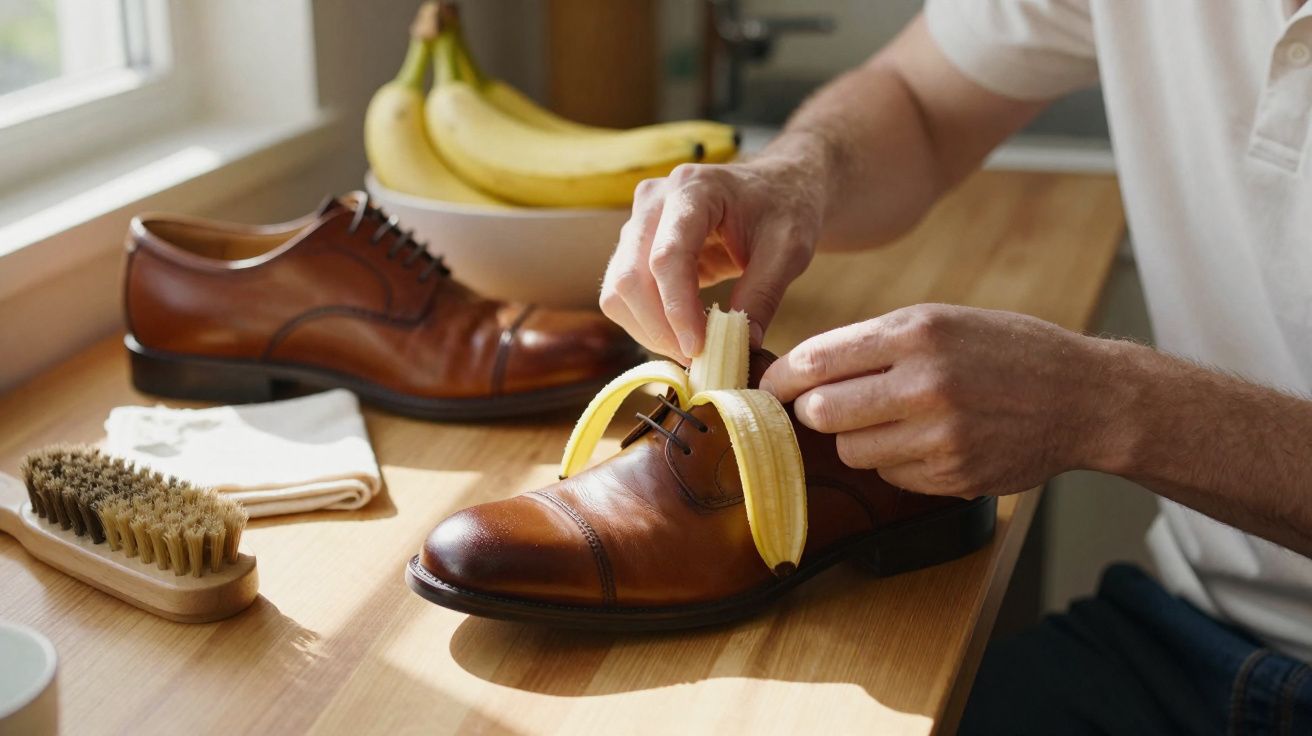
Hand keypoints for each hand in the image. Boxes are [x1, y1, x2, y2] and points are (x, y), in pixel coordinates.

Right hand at [600, 157, 823, 362]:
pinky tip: (680, 336)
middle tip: (697, 359)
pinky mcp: (636, 248)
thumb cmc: (786, 209)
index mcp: (693, 188)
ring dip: (649, 330)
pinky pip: (624, 296)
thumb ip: (764, 293)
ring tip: (691, 351)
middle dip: (659, 328)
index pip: (667, 256)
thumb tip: (742, 344)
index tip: (698, 349)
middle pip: (631, 276)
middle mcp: (653, 201)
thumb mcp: (789, 249)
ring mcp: (638, 223)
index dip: (677, 308)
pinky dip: (647, 324)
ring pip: (619, 291)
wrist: (776, 187)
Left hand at [761, 304, 1110, 496]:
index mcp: (917, 333)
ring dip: (856, 437)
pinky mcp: (952, 477)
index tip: (769, 386)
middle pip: (821, 412)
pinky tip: (925, 441)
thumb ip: (872, 342)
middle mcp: (925, 384)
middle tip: (825, 405)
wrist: (1084, 397)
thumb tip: (799, 369)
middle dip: (814, 411)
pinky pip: (888, 474)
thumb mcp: (940, 320)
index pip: (816, 360)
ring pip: (850, 450)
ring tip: (889, 418)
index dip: (781, 378)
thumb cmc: (1005, 350)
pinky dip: (893, 460)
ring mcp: (940, 437)